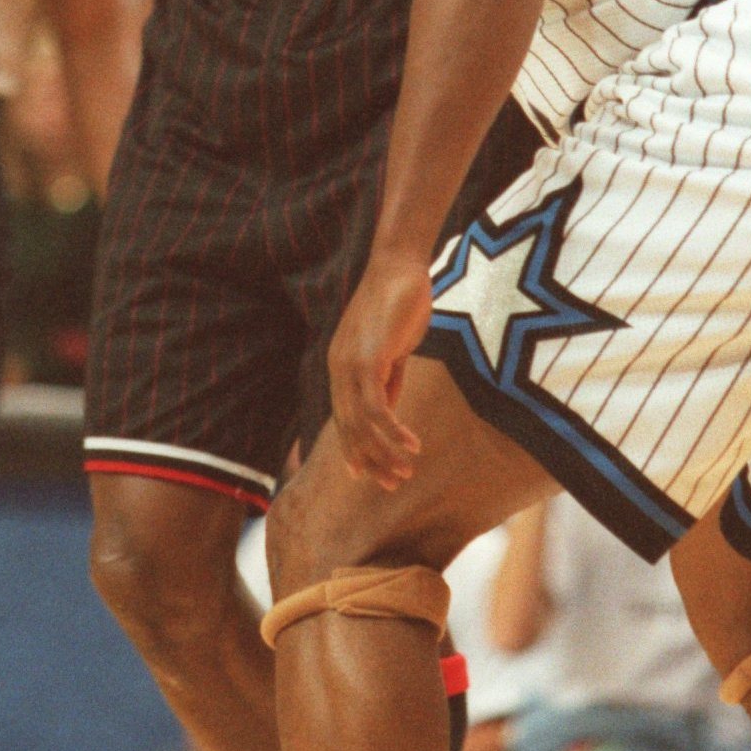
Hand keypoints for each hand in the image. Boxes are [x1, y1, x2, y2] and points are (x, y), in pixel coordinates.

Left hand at [327, 250, 433, 488]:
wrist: (399, 267)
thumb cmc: (399, 302)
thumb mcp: (393, 347)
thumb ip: (388, 377)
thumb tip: (389, 408)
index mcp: (341, 367)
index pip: (344, 418)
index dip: (355, 449)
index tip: (370, 475)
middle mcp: (338, 369)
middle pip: (349, 428)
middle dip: (371, 460)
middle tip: (392, 483)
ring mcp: (349, 365)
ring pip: (361, 424)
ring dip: (384, 452)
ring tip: (406, 471)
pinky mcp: (367, 360)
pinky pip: (376, 407)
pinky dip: (393, 430)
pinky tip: (412, 444)